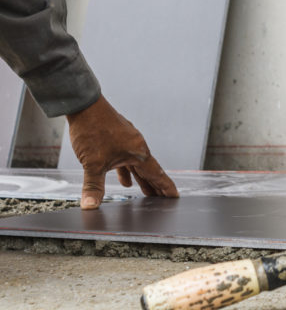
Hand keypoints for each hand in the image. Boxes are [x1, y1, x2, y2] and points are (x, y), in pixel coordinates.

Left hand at [66, 95, 178, 209]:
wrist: (84, 105)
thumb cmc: (92, 130)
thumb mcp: (92, 164)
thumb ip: (93, 186)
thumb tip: (90, 205)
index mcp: (138, 152)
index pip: (156, 173)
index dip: (165, 186)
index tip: (174, 196)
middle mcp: (136, 146)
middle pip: (149, 170)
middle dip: (155, 186)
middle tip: (162, 199)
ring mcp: (127, 140)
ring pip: (137, 164)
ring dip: (141, 179)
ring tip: (145, 192)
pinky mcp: (117, 137)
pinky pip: (126, 158)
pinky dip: (126, 170)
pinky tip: (124, 179)